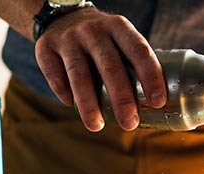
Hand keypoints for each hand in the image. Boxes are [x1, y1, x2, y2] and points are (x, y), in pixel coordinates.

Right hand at [34, 8, 166, 131]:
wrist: (61, 17)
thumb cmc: (101, 40)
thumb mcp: (119, 39)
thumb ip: (133, 63)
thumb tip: (155, 106)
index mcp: (118, 27)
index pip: (139, 50)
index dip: (150, 76)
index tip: (158, 102)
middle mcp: (93, 30)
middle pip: (110, 66)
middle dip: (121, 98)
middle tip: (129, 124)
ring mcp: (68, 38)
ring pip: (79, 74)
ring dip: (89, 104)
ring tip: (96, 126)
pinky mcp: (45, 48)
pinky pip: (55, 75)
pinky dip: (64, 93)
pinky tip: (71, 105)